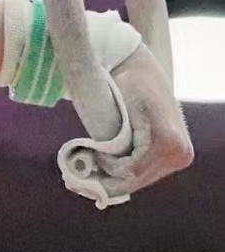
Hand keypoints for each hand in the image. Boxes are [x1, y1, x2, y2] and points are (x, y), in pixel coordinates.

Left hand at [81, 45, 195, 202]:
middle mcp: (180, 154)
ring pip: (137, 181)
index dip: (104, 170)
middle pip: (135, 182)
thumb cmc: (126, 81)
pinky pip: (142, 173)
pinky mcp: (172, 157)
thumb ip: (115, 137)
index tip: (84, 158)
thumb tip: (102, 162)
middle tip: (71, 180)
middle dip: (104, 182)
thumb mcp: (118, 107)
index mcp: (170, 142)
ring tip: (82, 173)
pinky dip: (119, 173)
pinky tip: (99, 167)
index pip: (131, 173)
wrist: (140, 68)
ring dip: (110, 179)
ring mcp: (179, 157)